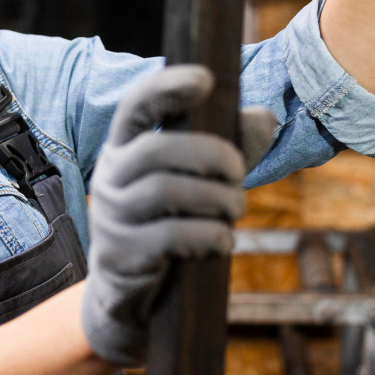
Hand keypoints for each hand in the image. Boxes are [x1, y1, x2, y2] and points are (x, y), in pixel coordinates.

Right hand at [81, 66, 275, 365]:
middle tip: (238, 174)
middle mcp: (110, 176)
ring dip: (217, 200)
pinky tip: (221, 241)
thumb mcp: (194, 184)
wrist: (128, 294)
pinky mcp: (123, 254)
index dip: (167, 88)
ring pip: (167, 192)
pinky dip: (211, 236)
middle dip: (212, 156)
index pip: (136, 106)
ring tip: (233, 210)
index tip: (206, 79)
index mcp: (124, 148)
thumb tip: (264, 117)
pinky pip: (174, 237)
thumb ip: (228, 150)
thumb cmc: (167, 225)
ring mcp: (111, 217)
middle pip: (158, 151)